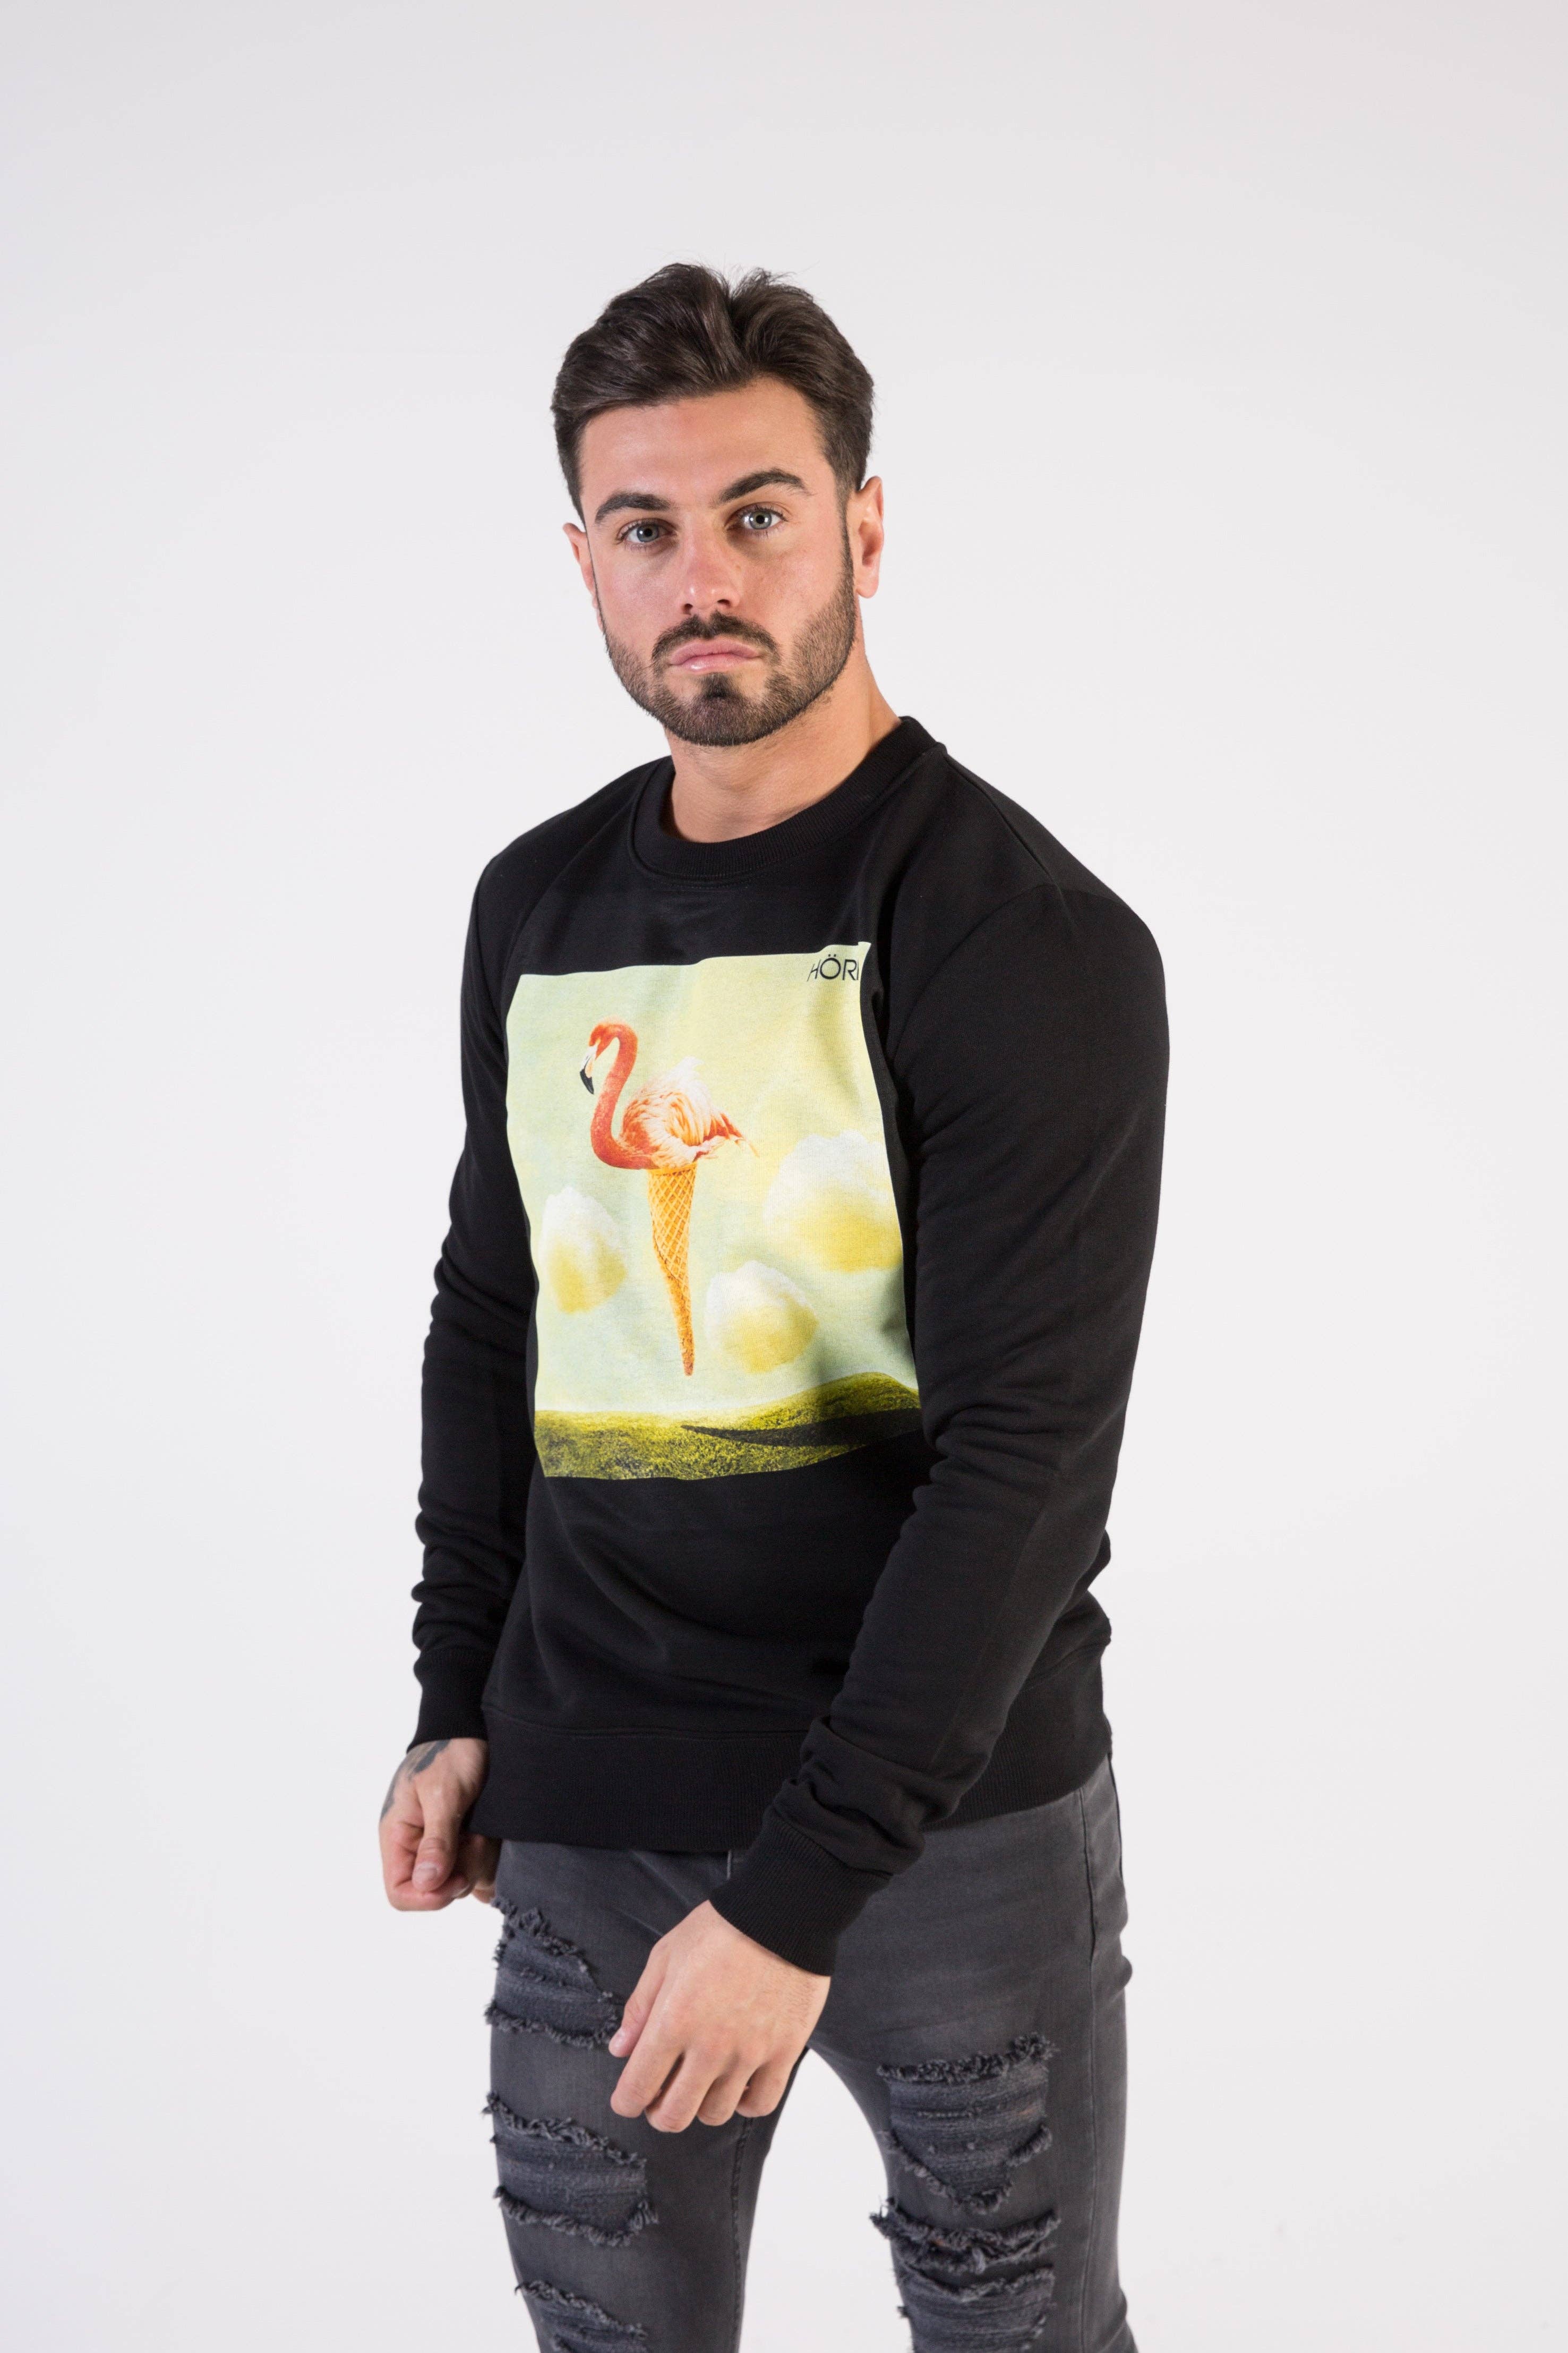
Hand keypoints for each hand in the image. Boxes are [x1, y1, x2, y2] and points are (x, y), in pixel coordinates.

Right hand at [379, 1736, 498, 1909]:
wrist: (472, 1728)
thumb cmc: (450, 1752)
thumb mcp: (443, 1792)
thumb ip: (437, 1839)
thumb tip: (426, 1883)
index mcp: (398, 1837)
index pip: (400, 1892)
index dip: (428, 1897)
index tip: (457, 1877)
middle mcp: (418, 1848)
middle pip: (437, 1891)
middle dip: (463, 1870)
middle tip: (477, 1836)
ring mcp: (444, 1847)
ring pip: (463, 1881)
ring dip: (480, 1857)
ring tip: (484, 1825)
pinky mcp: (466, 1843)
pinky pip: (480, 1869)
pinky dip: (490, 1856)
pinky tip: (492, 1832)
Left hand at [608, 1900, 829, 2132]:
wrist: (782, 1913)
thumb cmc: (720, 1929)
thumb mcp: (666, 1956)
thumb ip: (640, 2007)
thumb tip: (620, 2050)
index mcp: (673, 2020)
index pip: (637, 2089)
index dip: (626, 2101)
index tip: (629, 2097)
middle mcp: (709, 2046)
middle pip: (674, 2116)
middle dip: (659, 2112)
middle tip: (662, 2095)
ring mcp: (749, 2053)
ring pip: (715, 2113)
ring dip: (701, 2104)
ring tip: (703, 2080)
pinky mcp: (784, 2052)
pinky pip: (761, 2104)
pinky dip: (746, 2102)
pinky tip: (739, 2083)